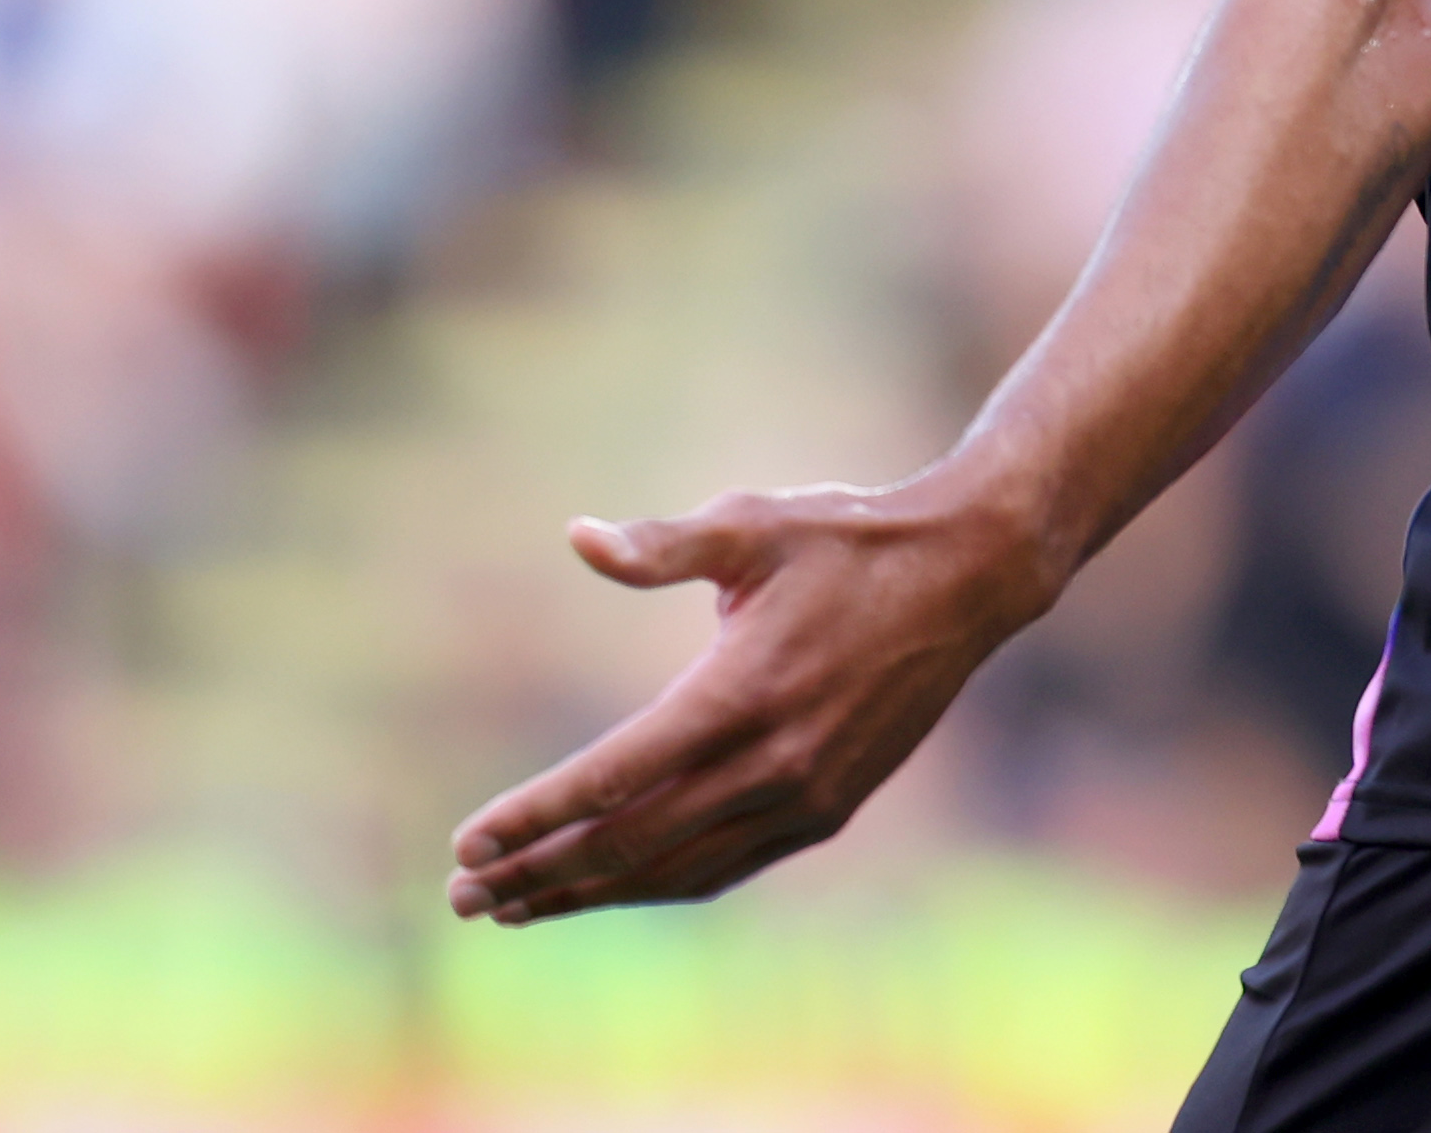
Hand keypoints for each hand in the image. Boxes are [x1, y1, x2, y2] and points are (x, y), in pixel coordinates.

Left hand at [446, 477, 1053, 924]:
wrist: (967, 579)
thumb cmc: (849, 538)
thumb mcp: (754, 524)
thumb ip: (662, 545)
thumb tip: (577, 537)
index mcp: (740, 692)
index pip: (610, 778)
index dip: (531, 817)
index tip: (466, 844)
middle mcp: (771, 762)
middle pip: (629, 842)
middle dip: (538, 873)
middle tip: (463, 897)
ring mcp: (804, 796)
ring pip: (674, 869)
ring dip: (589, 893)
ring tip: (517, 907)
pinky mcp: (828, 809)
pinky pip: (724, 865)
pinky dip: (659, 885)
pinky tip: (614, 886)